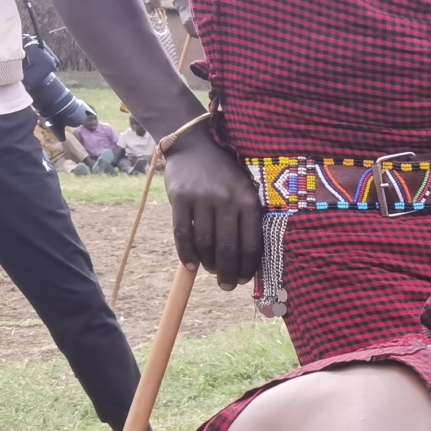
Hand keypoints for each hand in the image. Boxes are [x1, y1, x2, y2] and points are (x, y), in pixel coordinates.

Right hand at [162, 120, 263, 288]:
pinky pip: (182, 233)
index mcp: (248, 201)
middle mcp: (227, 201)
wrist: (195, 145)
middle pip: (227, 248)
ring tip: (210, 271)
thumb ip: (246, 218)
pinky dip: (186, 254)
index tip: (244, 280)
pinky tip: (191, 265)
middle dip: (228, 272)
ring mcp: (202, 199)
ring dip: (208, 264)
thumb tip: (248, 258)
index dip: (247, 267)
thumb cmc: (225, 173)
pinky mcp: (180, 198)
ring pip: (205, 243)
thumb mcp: (245, 190)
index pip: (251, 244)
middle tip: (226, 285)